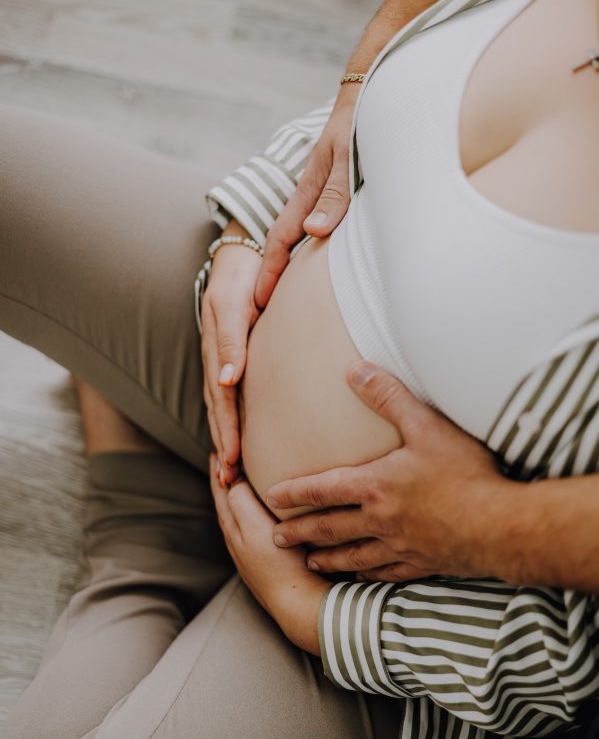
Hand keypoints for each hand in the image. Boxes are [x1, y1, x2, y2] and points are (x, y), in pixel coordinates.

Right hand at [201, 240, 260, 480]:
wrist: (239, 254)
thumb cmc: (241, 276)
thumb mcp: (235, 303)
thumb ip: (231, 341)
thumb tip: (228, 380)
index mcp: (217, 353)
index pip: (222, 402)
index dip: (227, 433)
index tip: (232, 463)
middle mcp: (216, 362)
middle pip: (218, 413)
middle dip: (223, 448)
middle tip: (229, 484)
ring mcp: (221, 362)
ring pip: (220, 408)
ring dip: (224, 440)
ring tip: (230, 473)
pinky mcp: (229, 360)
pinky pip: (226, 397)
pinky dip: (228, 422)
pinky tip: (235, 440)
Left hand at [209, 455, 330, 654]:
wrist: (298, 603)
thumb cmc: (279, 565)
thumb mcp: (256, 528)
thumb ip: (241, 502)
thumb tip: (231, 483)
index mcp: (233, 530)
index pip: (221, 494)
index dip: (218, 472)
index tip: (216, 453)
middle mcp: (237, 543)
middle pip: (225, 506)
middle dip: (222, 483)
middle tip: (222, 463)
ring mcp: (250, 556)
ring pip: (238, 519)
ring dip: (235, 499)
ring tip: (239, 485)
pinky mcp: (266, 564)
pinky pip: (252, 531)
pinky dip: (249, 515)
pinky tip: (262, 518)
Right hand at [254, 85, 360, 309]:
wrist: (371, 88)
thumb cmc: (361, 121)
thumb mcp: (349, 157)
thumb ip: (335, 195)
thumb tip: (313, 233)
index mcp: (308, 190)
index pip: (282, 239)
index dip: (271, 271)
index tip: (260, 301)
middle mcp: (313, 194)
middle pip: (287, 241)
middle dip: (275, 274)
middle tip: (265, 309)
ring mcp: (325, 192)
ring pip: (304, 234)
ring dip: (294, 262)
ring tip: (286, 293)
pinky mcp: (340, 188)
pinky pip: (323, 224)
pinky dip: (314, 247)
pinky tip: (321, 258)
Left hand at [265, 363, 518, 582]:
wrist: (501, 526)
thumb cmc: (465, 475)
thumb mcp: (426, 426)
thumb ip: (388, 396)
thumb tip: (354, 370)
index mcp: (376, 486)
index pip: (323, 489)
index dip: (295, 492)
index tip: (272, 496)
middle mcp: (380, 521)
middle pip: (330, 528)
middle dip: (300, 532)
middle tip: (276, 538)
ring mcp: (401, 547)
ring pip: (354, 556)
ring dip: (328, 559)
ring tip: (311, 562)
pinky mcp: (423, 564)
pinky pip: (386, 574)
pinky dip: (368, 575)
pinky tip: (363, 575)